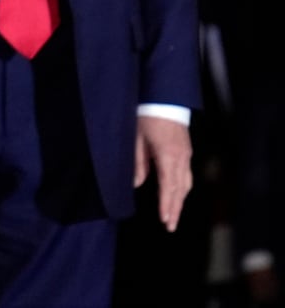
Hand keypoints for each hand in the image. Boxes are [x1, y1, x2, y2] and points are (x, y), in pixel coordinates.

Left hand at [133, 114, 192, 231]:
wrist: (163, 97)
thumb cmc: (145, 115)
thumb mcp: (136, 138)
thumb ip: (138, 162)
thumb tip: (137, 184)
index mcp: (167, 155)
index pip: (168, 186)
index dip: (167, 205)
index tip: (165, 220)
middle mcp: (181, 158)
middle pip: (180, 189)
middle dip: (175, 209)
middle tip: (171, 226)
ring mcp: (186, 154)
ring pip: (186, 183)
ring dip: (180, 200)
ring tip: (173, 215)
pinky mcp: (186, 150)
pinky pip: (187, 174)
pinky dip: (182, 187)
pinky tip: (177, 194)